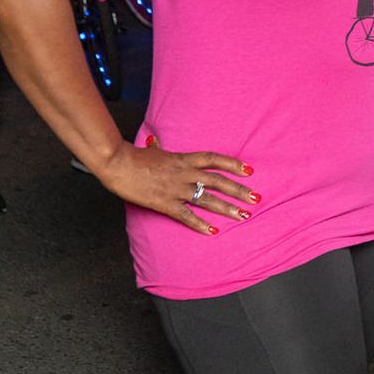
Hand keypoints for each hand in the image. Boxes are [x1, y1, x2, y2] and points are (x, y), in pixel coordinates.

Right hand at [94, 135, 258, 235]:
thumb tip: (156, 142)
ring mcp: (176, 189)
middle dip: (239, 190)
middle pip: (218, 182)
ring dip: (227, 208)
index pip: (214, 160)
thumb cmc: (133, 156)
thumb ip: (159, 148)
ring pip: (207, 199)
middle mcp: (185, 173)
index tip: (250, 170)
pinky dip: (200, 224)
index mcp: (183, 159)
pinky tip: (213, 231)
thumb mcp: (152, 150)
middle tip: (256, 198)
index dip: (233, 164)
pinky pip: (186, 215)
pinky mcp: (164, 203)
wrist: (117, 164)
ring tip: (243, 215)